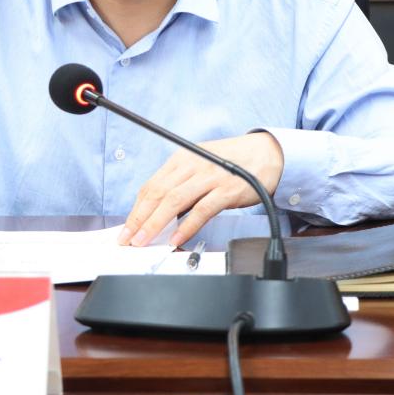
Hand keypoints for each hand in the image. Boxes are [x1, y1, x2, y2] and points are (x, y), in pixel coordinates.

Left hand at [118, 132, 283, 247]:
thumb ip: (181, 185)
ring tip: (144, 241)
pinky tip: (176, 238)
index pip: (151, 186)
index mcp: (182, 159)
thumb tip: (161, 213)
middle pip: (158, 194)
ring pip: (174, 201)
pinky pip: (202, 210)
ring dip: (155, 223)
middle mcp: (192, 165)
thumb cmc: (232, 161)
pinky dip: (187, 226)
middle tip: (128, 239)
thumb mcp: (200, 165)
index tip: (127, 228)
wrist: (266, 153)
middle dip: (139, 219)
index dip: (136, 209)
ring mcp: (209, 177)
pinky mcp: (226, 190)